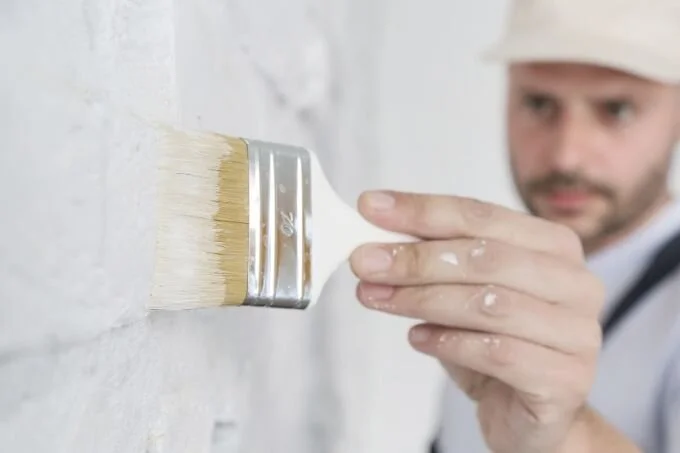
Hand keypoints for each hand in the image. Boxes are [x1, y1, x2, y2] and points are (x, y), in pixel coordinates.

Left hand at [349, 190, 604, 452]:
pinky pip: (498, 353)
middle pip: (486, 257)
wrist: (526, 412)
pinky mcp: (566, 379)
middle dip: (415, 258)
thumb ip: (431, 258)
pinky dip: (448, 342)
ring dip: (422, 299)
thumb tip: (376, 233)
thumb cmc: (494, 342)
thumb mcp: (461, 290)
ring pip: (489, 304)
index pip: (481, 214)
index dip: (422, 210)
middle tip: (364, 262)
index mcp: (553, 246)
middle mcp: (575, 283)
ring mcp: (577, 332)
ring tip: (378, 298)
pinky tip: (417, 338)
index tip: (370, 207)